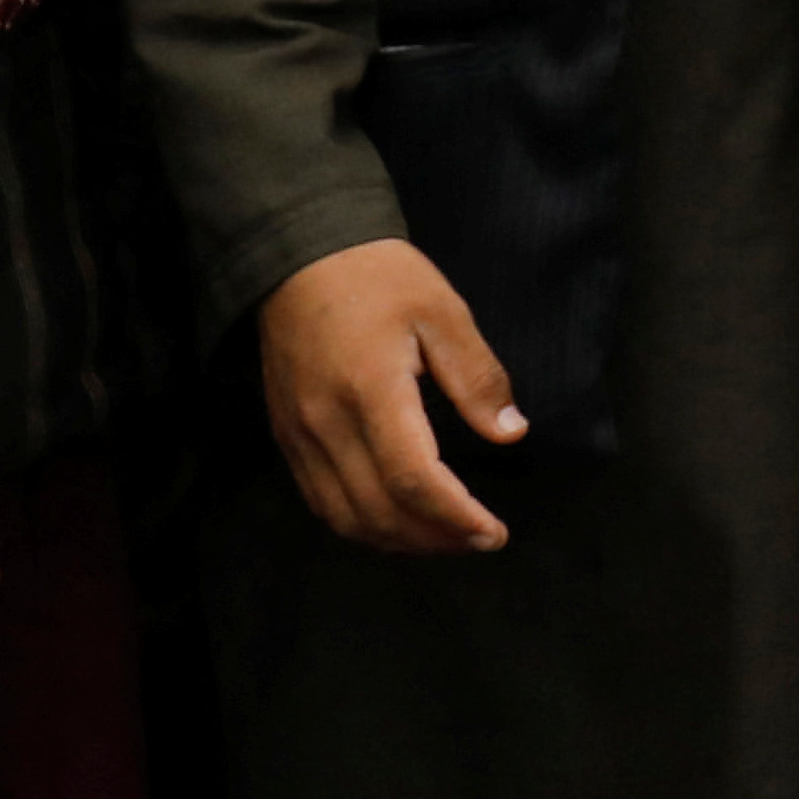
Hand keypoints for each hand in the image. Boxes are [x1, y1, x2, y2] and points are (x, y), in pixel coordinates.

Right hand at [256, 240, 524, 555]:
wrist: (301, 258)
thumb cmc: (380, 277)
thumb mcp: (444, 312)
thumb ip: (477, 377)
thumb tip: (511, 433)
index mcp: (371, 391)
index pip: (413, 479)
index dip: (456, 517)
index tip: (494, 533)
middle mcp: (326, 424)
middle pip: (377, 512)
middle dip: (434, 539)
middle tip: (480, 540)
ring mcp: (299, 436)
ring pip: (344, 517)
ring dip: (397, 540)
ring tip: (447, 538)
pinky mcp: (287, 437)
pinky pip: (321, 500)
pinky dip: (362, 523)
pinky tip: (399, 519)